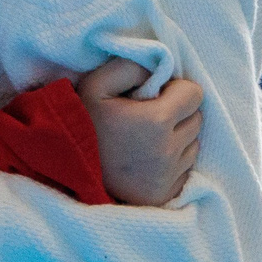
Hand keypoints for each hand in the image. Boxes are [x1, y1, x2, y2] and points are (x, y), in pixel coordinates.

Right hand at [78, 58, 202, 206]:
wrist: (66, 169)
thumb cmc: (82, 123)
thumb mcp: (95, 84)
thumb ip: (130, 67)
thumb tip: (158, 70)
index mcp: (157, 120)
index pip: (195, 95)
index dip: (177, 90)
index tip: (156, 96)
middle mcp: (168, 150)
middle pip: (196, 119)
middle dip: (178, 113)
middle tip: (149, 117)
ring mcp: (168, 176)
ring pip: (193, 145)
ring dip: (177, 138)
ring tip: (146, 140)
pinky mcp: (166, 195)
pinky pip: (185, 170)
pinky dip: (172, 163)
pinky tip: (146, 160)